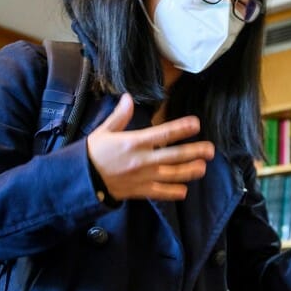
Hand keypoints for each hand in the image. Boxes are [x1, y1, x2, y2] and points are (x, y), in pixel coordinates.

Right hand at [86, 93, 214, 200]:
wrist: (80, 180)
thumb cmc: (92, 153)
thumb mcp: (103, 131)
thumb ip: (120, 116)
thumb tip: (129, 97)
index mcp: (134, 142)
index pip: (162, 134)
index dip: (181, 128)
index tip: (196, 124)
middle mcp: (142, 160)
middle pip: (174, 156)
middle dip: (194, 152)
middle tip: (210, 150)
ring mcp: (143, 177)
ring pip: (172, 175)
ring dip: (189, 171)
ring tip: (203, 168)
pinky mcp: (140, 191)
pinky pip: (160, 193)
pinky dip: (173, 192)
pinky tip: (184, 191)